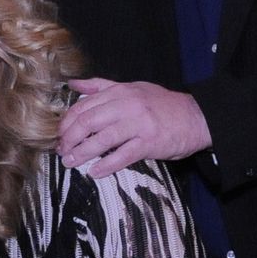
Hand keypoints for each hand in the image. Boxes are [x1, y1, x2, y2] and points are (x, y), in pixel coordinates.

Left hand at [58, 77, 210, 174]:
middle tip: (62, 151)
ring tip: (71, 163)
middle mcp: (127, 105)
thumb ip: (101, 87)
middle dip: (69, 139)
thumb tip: (73, 85)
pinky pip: (123, 155)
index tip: (59, 136)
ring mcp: (139, 124)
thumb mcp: (132, 88)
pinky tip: (95, 172)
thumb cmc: (162, 105)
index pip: (83, 106)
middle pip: (87, 122)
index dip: (67, 123)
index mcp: (120, 92)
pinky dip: (106, 165)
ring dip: (82, 153)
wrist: (197, 117)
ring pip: (102, 139)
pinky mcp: (150, 142)